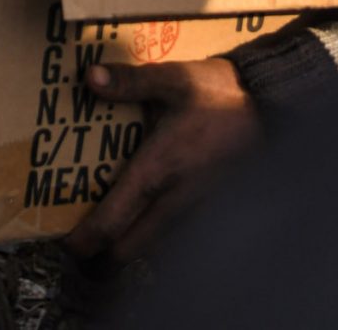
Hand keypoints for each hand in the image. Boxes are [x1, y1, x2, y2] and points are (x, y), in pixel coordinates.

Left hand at [63, 57, 260, 263]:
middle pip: (130, 251)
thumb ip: (130, 81)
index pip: (114, 222)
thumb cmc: (220, 94)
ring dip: (128, 249)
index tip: (66, 245)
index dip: (85, 241)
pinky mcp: (209, 208)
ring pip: (154, 248)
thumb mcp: (173, 79)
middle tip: (79, 248)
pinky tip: (143, 221)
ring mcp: (196, 209)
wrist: (271, 106)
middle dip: (102, 259)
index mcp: (158, 171)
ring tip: (106, 238)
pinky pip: (174, 236)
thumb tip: (90, 78)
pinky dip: (152, 238)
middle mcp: (175, 199)